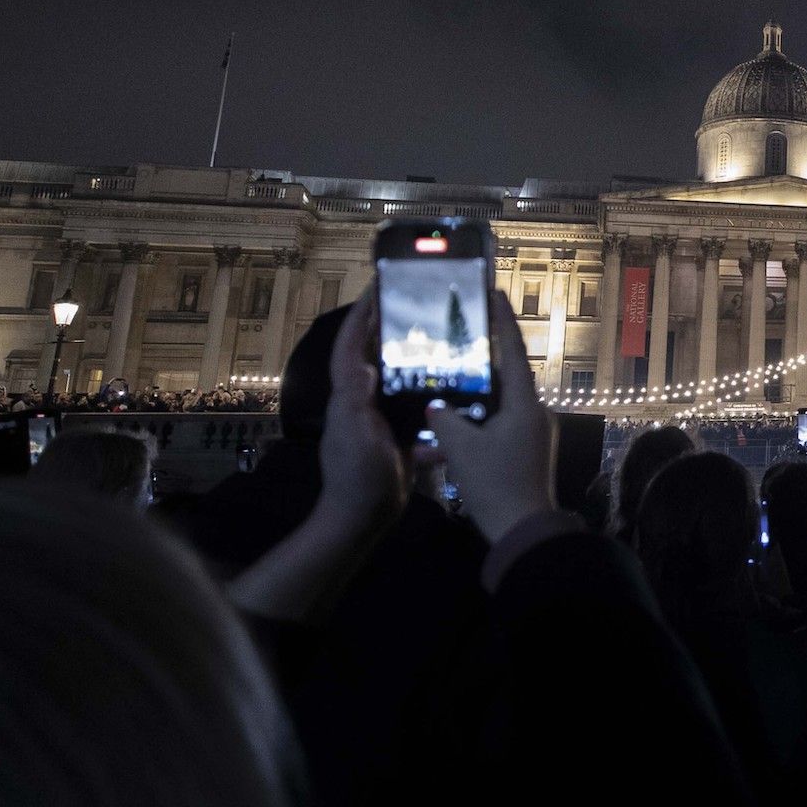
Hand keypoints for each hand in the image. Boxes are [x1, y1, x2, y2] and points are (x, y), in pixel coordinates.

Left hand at [226, 299, 409, 622]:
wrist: (363, 520)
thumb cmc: (358, 477)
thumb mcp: (355, 437)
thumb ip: (355, 401)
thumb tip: (364, 364)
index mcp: (348, 397)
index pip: (351, 346)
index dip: (362, 315)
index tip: (378, 286)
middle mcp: (361, 402)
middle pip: (373, 354)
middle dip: (388, 327)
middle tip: (415, 303)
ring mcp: (378, 419)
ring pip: (395, 378)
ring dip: (412, 356)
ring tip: (441, 336)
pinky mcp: (396, 436)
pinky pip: (414, 407)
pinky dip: (430, 395)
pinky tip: (458, 388)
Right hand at [426, 290, 555, 542]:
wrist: (522, 531)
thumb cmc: (495, 484)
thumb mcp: (461, 448)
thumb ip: (446, 418)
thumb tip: (437, 404)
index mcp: (525, 403)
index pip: (514, 352)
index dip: (503, 322)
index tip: (494, 294)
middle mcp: (536, 412)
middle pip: (509, 375)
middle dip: (486, 356)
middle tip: (462, 335)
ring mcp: (535, 433)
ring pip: (505, 401)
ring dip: (482, 389)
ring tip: (455, 373)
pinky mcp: (528, 451)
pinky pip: (504, 421)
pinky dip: (484, 413)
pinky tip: (461, 415)